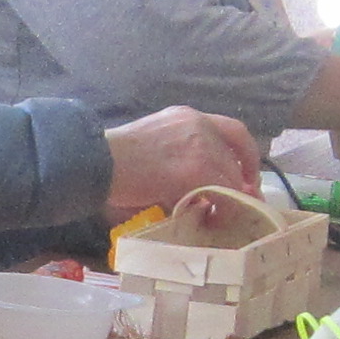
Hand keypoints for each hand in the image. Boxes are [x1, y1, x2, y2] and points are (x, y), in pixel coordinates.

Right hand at [101, 105, 261, 216]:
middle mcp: (198, 124)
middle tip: (242, 201)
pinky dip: (222, 210)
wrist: (94, 161)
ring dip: (230, 199)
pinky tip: (212, 222)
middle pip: (236, 153)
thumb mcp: (151, 148)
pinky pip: (223, 193)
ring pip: (231, 176)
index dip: (245, 155)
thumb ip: (177, 159)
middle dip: (242, 179)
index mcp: (186, 117)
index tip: (245, 176)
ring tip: (221, 218)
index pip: (231, 129)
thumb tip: (198, 191)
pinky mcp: (196, 170)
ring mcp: (200, 145)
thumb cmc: (110, 161)